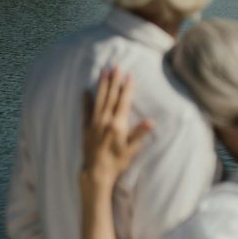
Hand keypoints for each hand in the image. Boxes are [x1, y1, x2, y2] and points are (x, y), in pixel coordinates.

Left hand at [81, 66, 152, 187]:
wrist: (95, 173)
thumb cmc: (116, 162)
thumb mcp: (131, 149)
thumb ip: (140, 134)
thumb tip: (151, 122)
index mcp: (118, 125)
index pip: (123, 102)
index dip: (127, 88)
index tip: (129, 75)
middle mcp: (105, 120)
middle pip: (110, 96)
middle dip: (114, 80)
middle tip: (115, 65)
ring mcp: (94, 123)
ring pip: (98, 99)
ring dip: (101, 84)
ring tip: (103, 71)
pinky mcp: (86, 128)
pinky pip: (86, 110)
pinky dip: (86, 100)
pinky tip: (85, 90)